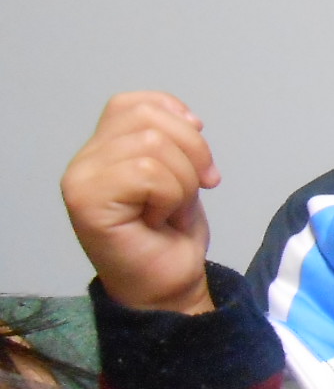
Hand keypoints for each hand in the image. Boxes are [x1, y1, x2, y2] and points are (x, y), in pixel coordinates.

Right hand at [61, 91, 220, 313]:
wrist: (169, 285)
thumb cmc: (171, 236)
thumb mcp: (180, 174)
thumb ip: (171, 139)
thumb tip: (189, 119)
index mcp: (102, 149)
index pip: (135, 103)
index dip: (176, 120)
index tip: (198, 158)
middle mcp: (83, 161)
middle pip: (148, 119)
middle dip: (192, 152)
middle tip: (197, 189)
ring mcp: (81, 180)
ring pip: (153, 145)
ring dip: (182, 180)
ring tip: (170, 209)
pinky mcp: (87, 201)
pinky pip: (148, 173)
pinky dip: (170, 196)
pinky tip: (158, 219)